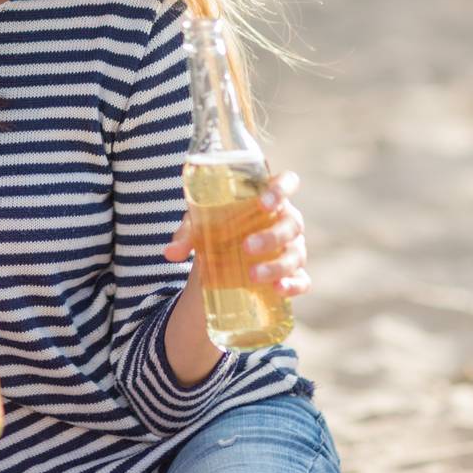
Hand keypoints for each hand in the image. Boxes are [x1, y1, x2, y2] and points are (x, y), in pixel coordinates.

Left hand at [163, 169, 311, 296]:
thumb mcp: (199, 225)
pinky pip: (302, 280)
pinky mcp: (294, 274)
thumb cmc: (217, 228)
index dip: (281, 189)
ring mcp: (294, 248)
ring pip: (295, 254)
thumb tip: (170, 253)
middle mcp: (286, 221)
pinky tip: (278, 290)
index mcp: (268, 198)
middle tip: (245, 247)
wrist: (226, 259)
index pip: (287, 183)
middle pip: (292, 224)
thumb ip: (186, 234)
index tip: (264, 203)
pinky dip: (293, 285)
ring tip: (252, 277)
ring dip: (276, 266)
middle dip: (271, 236)